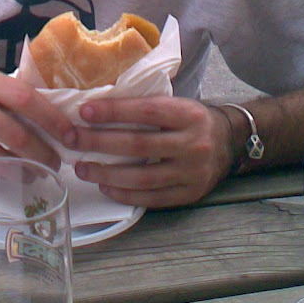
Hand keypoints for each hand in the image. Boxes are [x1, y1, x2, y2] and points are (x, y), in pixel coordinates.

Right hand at [0, 58, 74, 170]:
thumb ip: (5, 93)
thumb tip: (47, 113)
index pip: (26, 99)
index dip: (52, 119)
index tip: (70, 134)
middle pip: (16, 135)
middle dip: (43, 153)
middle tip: (57, 161)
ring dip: (22, 168)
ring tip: (37, 171)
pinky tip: (7, 172)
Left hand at [69, 95, 232, 207]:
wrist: (231, 142)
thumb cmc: (191, 119)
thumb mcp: (176, 103)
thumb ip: (145, 106)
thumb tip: (98, 107)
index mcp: (187, 114)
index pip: (145, 111)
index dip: (113, 111)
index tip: (84, 111)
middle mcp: (192, 143)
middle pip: (138, 145)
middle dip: (99, 142)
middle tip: (72, 140)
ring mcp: (192, 173)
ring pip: (142, 177)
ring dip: (106, 173)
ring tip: (82, 167)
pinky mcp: (189, 195)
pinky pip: (151, 198)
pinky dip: (125, 194)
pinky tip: (105, 185)